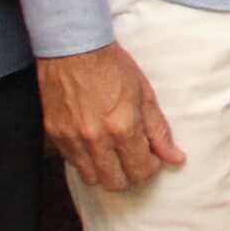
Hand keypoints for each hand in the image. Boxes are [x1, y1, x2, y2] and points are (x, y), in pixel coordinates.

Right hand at [39, 42, 183, 191]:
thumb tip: (175, 158)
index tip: (151, 157)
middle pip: (115, 183)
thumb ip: (159, 131)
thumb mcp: (144, 95)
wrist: (73, 47)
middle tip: (134, 159)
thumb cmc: (112, 66)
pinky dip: (87, 161)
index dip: (150, 168)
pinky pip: (73, 163)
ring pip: (92, 178)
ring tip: (114, 155)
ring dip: (107, 172)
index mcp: (122, 128)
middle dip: (130, 176)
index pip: (140, 171)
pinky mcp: (54, 135)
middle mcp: (95, 140)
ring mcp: (72, 140)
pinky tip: (95, 146)